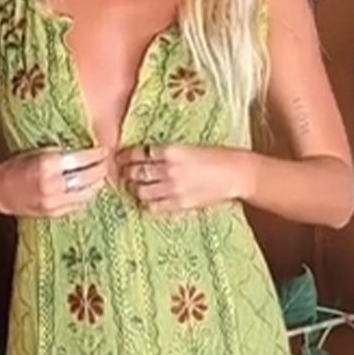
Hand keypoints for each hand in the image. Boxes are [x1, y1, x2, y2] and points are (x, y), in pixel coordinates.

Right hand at [0, 147, 108, 217]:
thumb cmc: (17, 166)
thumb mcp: (37, 152)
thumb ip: (60, 153)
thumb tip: (85, 150)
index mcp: (46, 164)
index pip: (80, 159)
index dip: (95, 155)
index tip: (103, 150)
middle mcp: (51, 185)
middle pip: (86, 177)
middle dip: (100, 170)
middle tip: (107, 163)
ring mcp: (53, 202)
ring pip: (85, 194)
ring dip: (96, 185)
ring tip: (101, 177)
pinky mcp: (53, 213)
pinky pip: (77, 205)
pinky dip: (86, 197)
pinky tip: (90, 190)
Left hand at [115, 144, 251, 214]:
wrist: (235, 174)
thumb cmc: (215, 157)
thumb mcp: (188, 147)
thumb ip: (166, 153)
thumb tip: (143, 157)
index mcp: (172, 150)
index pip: (138, 153)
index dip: (125, 156)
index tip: (119, 157)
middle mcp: (169, 169)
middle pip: (135, 173)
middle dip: (125, 173)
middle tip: (121, 173)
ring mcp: (173, 188)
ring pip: (140, 191)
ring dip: (133, 189)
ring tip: (133, 187)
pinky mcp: (179, 204)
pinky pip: (153, 206)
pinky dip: (145, 203)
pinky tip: (146, 200)